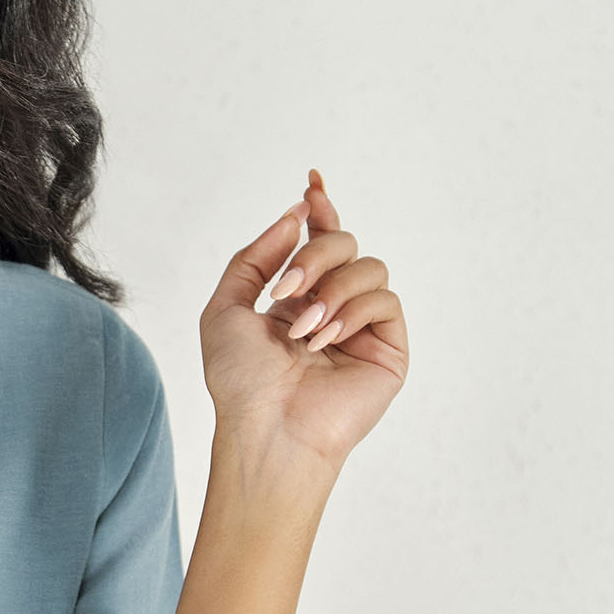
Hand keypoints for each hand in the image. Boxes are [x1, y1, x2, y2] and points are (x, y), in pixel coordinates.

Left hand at [199, 169, 408, 478]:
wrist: (266, 429)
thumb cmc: (241, 383)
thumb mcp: (225, 309)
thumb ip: (254, 257)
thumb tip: (295, 215)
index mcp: (297, 299)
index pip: (318, 241)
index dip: (320, 209)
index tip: (312, 184)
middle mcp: (332, 308)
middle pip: (344, 243)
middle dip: (314, 255)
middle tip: (286, 289)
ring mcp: (363, 328)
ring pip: (369, 267)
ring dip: (331, 290)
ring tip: (303, 332)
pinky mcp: (388, 349)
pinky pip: (386, 300)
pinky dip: (352, 312)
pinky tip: (325, 340)